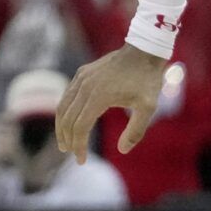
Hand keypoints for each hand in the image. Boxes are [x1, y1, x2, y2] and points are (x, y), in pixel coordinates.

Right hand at [55, 45, 167, 160]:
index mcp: (98, 97)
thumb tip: (123, 150)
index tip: (81, 160)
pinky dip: (65, 111)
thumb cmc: (148, 80)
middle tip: (71, 153)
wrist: (144, 50)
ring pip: (62, 106)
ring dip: (61, 126)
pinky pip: (68, 95)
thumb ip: (136, 131)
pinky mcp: (82, 73)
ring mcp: (81, 78)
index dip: (78, 146)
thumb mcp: (149, 108)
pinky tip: (71, 120)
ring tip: (65, 141)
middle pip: (66, 119)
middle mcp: (84, 87)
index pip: (79, 127)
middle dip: (67, 139)